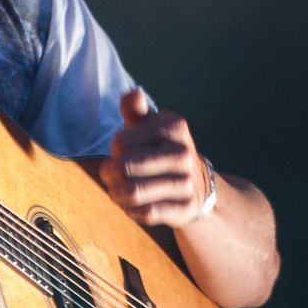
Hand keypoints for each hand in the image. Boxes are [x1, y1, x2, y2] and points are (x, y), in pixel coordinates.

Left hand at [100, 89, 210, 227]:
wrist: (198, 184)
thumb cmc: (160, 149)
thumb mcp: (150, 125)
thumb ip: (135, 109)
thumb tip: (132, 94)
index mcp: (174, 126)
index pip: (122, 141)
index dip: (113, 149)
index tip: (119, 151)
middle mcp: (184, 153)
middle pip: (125, 167)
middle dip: (109, 173)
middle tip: (110, 174)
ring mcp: (187, 182)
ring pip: (133, 192)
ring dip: (117, 193)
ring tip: (117, 189)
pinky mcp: (186, 207)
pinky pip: (146, 213)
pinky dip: (131, 210)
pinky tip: (132, 204)